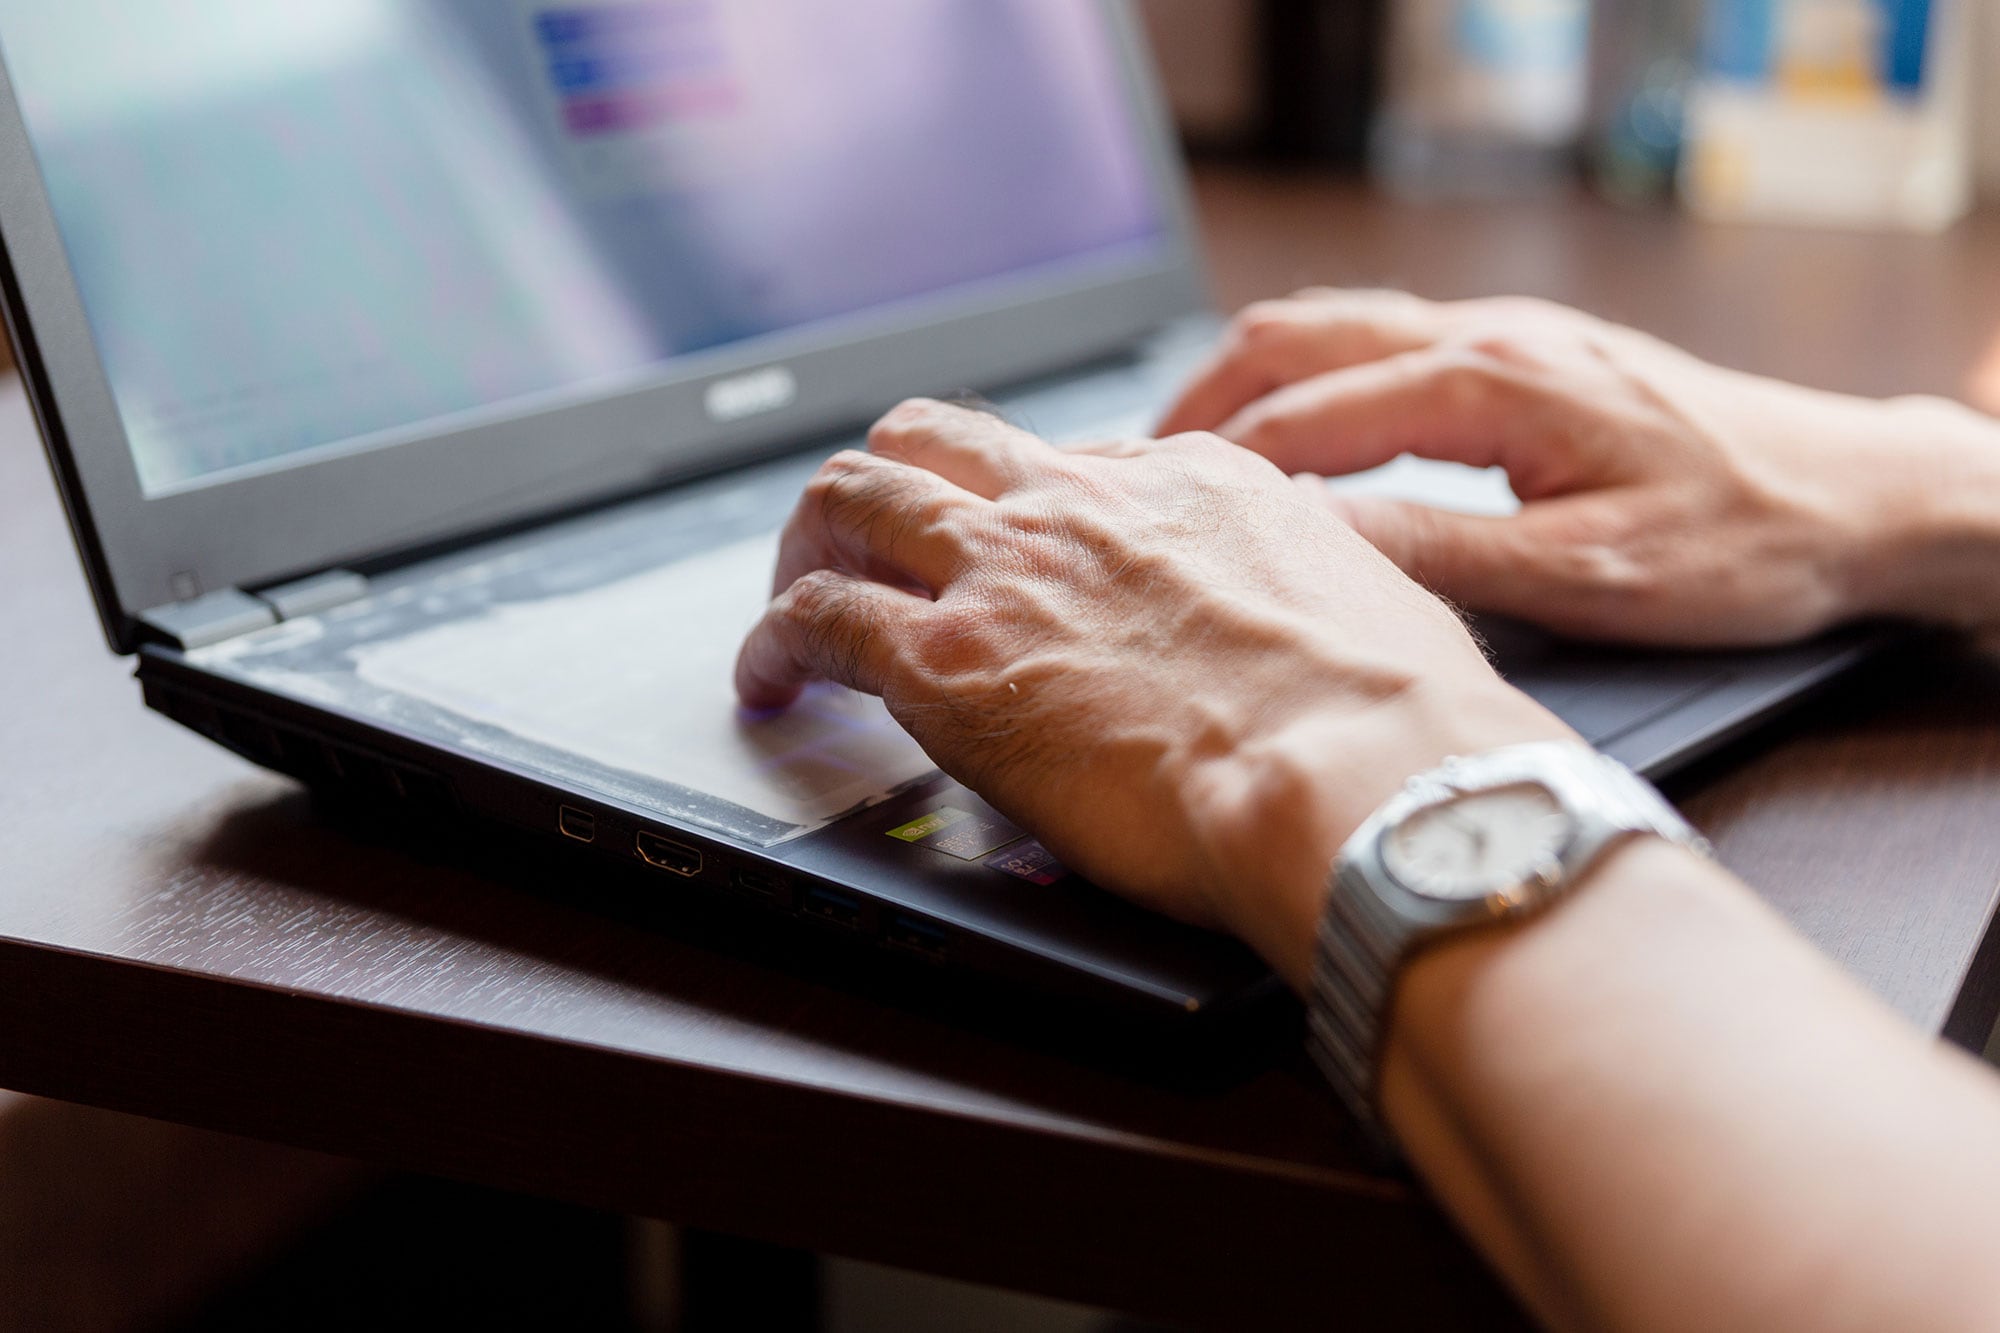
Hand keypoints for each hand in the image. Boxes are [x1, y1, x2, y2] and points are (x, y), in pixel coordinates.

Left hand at [735, 400, 1567, 986]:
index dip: (1020, 512)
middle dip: (887, 488)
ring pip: (853, 496)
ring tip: (792, 600)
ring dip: (810, 543)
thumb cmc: (1392, 717)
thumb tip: (1303, 608)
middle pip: (936, 440)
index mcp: (1189, 479)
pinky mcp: (949, 660)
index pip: (1063, 464)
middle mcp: (1084, 502)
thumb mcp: (1367, 597)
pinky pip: (816, 619)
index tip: (1011, 561)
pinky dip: (773, 642)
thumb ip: (1303, 580)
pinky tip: (769, 683)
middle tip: (866, 549)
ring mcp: (1009, 568)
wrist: (1361, 773)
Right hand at [1161, 289, 1999, 644]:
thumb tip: (1313, 543)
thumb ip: (1437, 552)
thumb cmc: (1746, 541)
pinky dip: (1315, 382)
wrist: (1861, 497)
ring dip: (1255, 382)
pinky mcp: (1531, 358)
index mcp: (1493, 384)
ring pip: (1339, 328)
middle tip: (1138, 468)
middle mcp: (1492, 338)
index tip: (1150, 510)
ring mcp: (1511, 337)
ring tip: (1194, 452)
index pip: (1306, 417)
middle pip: (1298, 335)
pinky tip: (1302, 438)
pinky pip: (1388, 346)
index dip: (1215, 468)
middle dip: (1203, 397)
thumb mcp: (1583, 574)